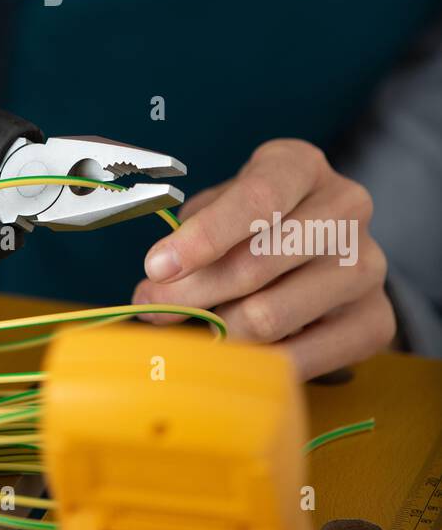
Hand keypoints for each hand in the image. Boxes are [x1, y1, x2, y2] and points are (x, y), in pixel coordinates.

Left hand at [132, 139, 395, 379]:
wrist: (327, 248)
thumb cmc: (259, 221)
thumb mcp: (224, 206)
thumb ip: (191, 237)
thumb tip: (155, 286)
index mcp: (303, 166)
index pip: (255, 199)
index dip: (202, 238)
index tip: (156, 268)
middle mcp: (346, 208)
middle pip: (257, 264)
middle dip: (192, 293)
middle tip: (153, 309)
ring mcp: (368, 266)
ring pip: (272, 316)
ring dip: (218, 331)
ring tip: (195, 329)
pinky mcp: (376, 319)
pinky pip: (302, 358)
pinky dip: (257, 363)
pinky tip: (234, 354)